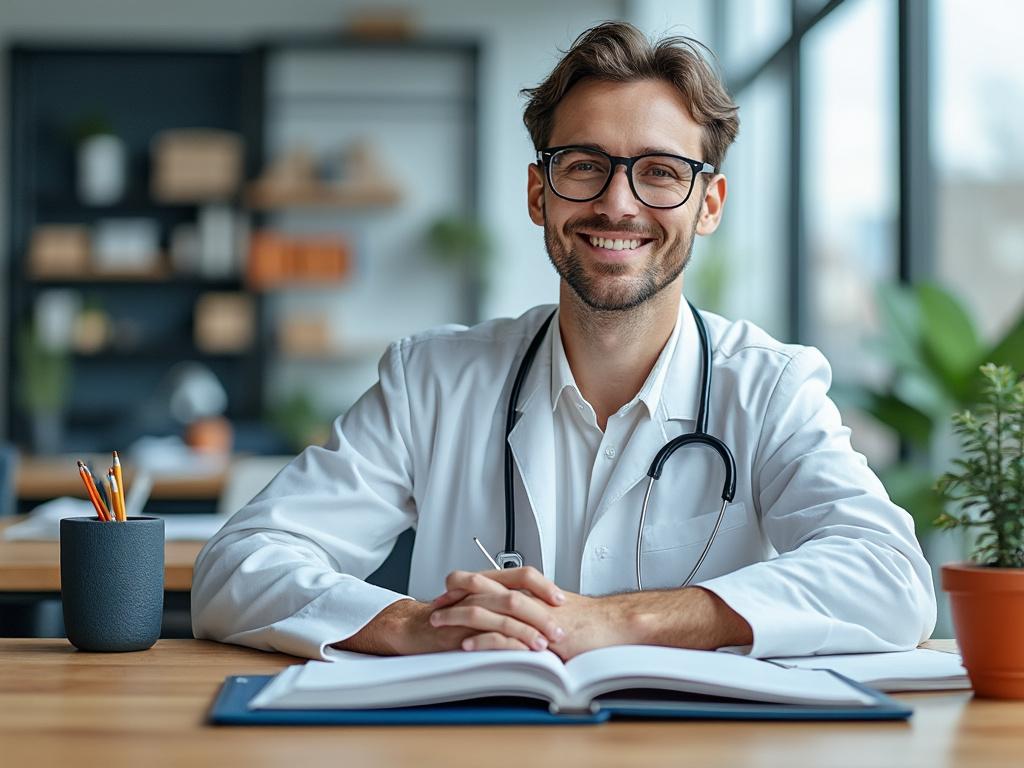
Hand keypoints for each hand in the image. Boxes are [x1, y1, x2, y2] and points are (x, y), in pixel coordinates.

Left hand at [433, 568, 637, 660]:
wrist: (613, 625)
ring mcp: (531, 614)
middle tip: (434, 606)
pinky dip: (482, 640)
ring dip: (459, 616)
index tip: (446, 594)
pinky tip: (467, 645)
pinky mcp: (539, 635)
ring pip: (486, 608)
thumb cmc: (588, 620)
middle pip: (481, 586)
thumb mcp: (553, 608)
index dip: (463, 585)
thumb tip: (513, 613)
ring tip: (439, 623)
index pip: (488, 579)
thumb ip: (532, 606)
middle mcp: (527, 595)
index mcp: (529, 588)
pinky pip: (504, 636)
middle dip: (453, 596)